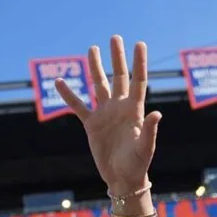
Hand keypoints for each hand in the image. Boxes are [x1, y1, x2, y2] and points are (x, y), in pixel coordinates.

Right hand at [59, 35, 161, 197]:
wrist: (122, 178)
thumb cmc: (137, 164)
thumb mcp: (145, 148)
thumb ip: (150, 130)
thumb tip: (157, 113)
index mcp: (134, 110)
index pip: (137, 80)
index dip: (138, 62)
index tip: (139, 43)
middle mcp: (120, 107)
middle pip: (117, 76)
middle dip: (116, 57)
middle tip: (114, 38)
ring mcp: (105, 114)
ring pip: (98, 85)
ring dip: (95, 67)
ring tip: (92, 49)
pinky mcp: (91, 124)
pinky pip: (78, 106)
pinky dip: (69, 94)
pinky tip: (60, 81)